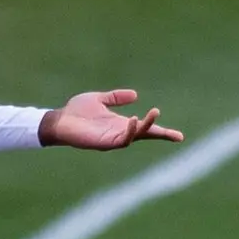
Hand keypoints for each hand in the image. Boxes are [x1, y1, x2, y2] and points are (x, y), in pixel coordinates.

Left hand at [39, 90, 184, 150]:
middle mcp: (119, 133)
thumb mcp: (99, 99)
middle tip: (172, 130)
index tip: (180, 137)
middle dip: (159, 132)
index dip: (162, 132)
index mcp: (120, 124)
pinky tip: (133, 120)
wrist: (58, 120)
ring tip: (152, 113)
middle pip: (145, 134)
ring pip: (135, 136)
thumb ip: (116, 97)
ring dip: (145, 126)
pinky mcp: (103, 143)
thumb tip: (135, 95)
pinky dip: (129, 131)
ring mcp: (112, 139)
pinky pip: (121, 139)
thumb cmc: (76, 111)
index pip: (145, 129)